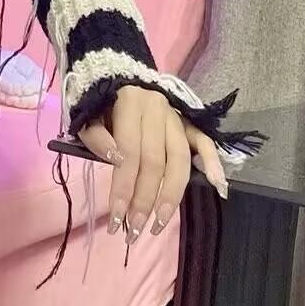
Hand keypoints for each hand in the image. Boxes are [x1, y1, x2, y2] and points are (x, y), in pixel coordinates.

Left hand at [76, 84, 229, 244]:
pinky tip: (218, 185)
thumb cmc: (100, 105)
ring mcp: (176, 116)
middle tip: (135, 230)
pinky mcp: (188, 121)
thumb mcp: (86, 115)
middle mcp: (158, 109)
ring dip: (171, 195)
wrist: (116, 75)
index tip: (116, 218)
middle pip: (155, 162)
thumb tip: (116, 160)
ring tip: (159, 223)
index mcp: (131, 104)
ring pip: (179, 159)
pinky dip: (213, 162)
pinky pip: (204, 142)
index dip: (123, 188)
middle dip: (145, 200)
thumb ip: (95, 137)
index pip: (129, 154)